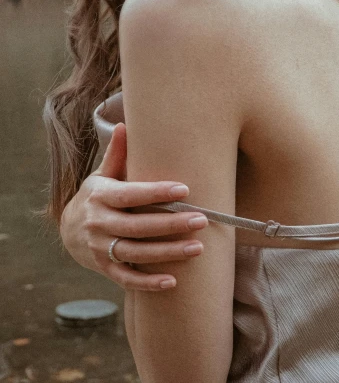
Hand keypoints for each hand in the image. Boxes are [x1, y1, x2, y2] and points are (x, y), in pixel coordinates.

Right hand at [60, 122, 207, 290]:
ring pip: (136, 253)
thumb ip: (117, 154)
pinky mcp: (103, 268)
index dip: (157, 193)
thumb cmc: (97, 195)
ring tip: (198, 247)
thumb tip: (125, 124)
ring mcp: (100, 248)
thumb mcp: (102, 174)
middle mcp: (98, 223)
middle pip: (138, 226)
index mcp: (100, 196)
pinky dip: (148, 282)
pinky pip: (126, 278)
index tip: (185, 190)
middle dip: (171, 224)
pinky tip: (173, 281)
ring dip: (168, 253)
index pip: (131, 194)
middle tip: (202, 220)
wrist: (68, 229)